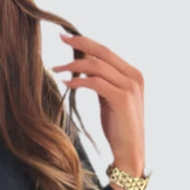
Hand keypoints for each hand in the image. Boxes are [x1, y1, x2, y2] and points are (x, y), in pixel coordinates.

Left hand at [51, 31, 146, 174]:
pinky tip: (66, 82)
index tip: (67, 37)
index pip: (106, 51)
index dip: (86, 42)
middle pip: (102, 51)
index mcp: (133, 74)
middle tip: (60, 38)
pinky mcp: (121, 99)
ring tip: (56, 68)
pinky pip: (95, 82)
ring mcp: (129, 87)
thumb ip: (102, 81)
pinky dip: (78, 80)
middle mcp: (134, 77)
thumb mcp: (110, 99)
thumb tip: (84, 66)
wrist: (131, 152)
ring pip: (97, 66)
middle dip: (80, 43)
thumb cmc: (118, 128)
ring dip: (74, 65)